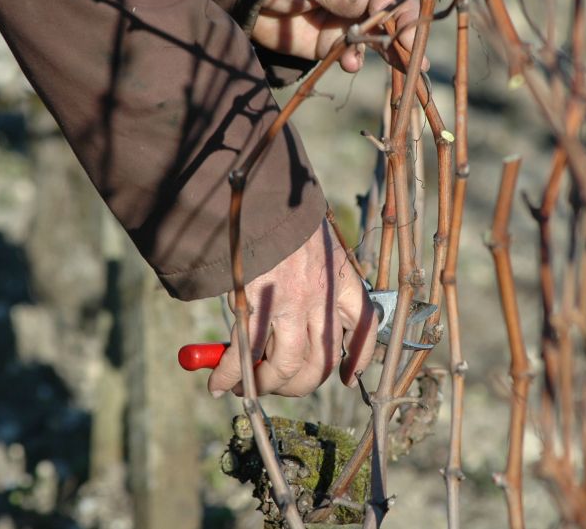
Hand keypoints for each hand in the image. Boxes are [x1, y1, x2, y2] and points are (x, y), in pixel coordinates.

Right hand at [208, 218, 377, 396]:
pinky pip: (246, 356)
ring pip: (285, 367)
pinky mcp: (257, 307)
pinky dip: (231, 375)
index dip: (358, 358)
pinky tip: (220, 382)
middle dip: (298, 383)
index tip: (346, 375)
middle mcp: (322, 297)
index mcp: (342, 278)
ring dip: (264, 384)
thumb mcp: (315, 241)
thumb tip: (291, 316)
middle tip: (278, 383)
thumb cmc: (282, 215)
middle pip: (320, 360)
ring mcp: (291, 305)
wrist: (259, 197)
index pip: (365, 327)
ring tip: (246, 387)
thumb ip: (313, 276)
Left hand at [252, 0, 421, 72]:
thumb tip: (375, 4)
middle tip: (413, 46)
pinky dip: (354, 59)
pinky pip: (352, 53)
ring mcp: (349, 19)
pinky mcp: (334, 42)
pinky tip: (351, 63)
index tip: (386, 5)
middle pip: (393, 10)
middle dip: (404, 28)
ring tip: (405, 64)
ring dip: (390, 50)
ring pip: (379, 35)